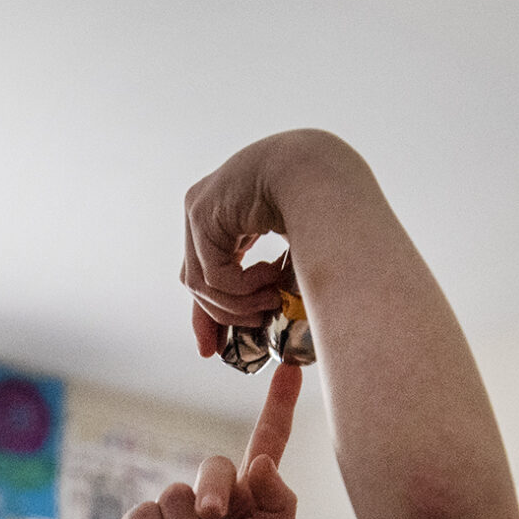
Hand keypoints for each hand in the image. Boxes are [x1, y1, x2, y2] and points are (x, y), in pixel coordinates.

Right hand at [114, 361, 303, 518]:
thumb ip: (278, 504)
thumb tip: (259, 461)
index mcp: (251, 502)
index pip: (266, 445)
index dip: (278, 407)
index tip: (292, 367)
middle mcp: (212, 499)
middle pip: (216, 465)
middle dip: (216, 494)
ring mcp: (173, 512)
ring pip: (178, 496)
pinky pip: (148, 515)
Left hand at [182, 129, 363, 358]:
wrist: (320, 168)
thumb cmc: (321, 205)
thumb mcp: (290, 253)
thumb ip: (267, 283)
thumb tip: (263, 323)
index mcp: (226, 214)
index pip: (205, 273)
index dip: (210, 315)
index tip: (212, 349)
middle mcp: (205, 210)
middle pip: (197, 281)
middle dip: (219, 317)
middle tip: (256, 330)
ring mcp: (198, 209)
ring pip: (202, 285)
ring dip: (242, 304)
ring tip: (274, 301)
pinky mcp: (200, 213)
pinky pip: (213, 276)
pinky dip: (243, 289)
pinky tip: (272, 277)